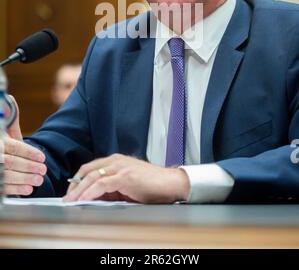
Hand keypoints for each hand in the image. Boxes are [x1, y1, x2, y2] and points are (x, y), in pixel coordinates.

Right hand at [4, 96, 46, 195]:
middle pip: (9, 162)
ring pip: (6, 175)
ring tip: (39, 179)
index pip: (13, 147)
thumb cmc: (2, 144)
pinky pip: (2, 188)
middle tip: (43, 170)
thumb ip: (10, 119)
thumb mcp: (5, 131)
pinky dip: (16, 189)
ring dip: (24, 178)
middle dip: (28, 166)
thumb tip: (10, 98)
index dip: (28, 152)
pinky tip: (28, 189)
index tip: (42, 157)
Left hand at [63, 153, 189, 203]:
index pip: (90, 167)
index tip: (70, 191)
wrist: (170, 183)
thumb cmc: (152, 186)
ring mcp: (121, 167)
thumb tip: (94, 197)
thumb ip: (112, 187)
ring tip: (71, 201)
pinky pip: (102, 184)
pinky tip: (84, 200)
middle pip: (88, 171)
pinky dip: (90, 192)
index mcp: (116, 160)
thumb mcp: (127, 185)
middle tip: (66, 198)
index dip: (78, 179)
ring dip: (79, 190)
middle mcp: (116, 161)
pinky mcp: (125, 177)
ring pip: (93, 176)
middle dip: (74, 185)